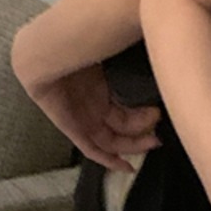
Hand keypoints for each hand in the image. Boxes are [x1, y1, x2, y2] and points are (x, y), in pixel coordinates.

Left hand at [26, 62, 160, 170]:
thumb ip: (133, 61)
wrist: (46, 52)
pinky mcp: (73, 129)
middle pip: (124, 127)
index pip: (128, 110)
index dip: (146, 118)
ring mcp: (84, 117)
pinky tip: (126, 166)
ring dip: (134, 144)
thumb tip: (163, 58)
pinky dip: (109, 160)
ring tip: (153, 140)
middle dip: (145, 132)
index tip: (165, 116)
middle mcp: (94, 104)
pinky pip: (92, 150)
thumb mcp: (114, 53)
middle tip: (160, 132)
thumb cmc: (78, 44)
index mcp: (103, 87)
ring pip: (112, 140)